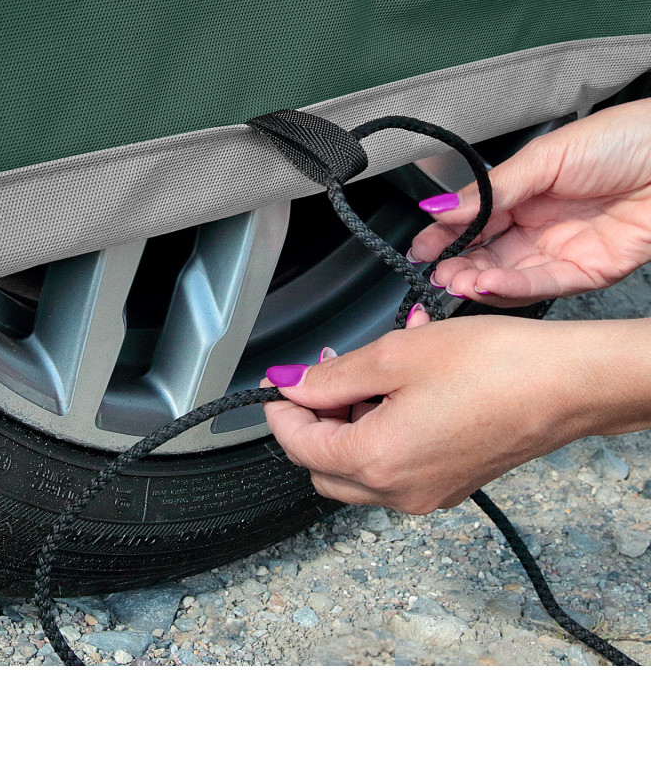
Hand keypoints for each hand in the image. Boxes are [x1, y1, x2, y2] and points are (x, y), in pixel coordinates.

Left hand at [261, 313, 650, 513]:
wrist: (567, 385)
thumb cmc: (494, 367)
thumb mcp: (395, 356)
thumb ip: (333, 375)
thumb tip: (291, 385)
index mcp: (377, 461)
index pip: (299, 446)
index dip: (281, 411)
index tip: (281, 382)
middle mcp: (399, 491)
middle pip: (324, 468)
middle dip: (315, 420)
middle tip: (325, 374)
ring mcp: (427, 493)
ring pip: (360, 468)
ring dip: (352, 420)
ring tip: (375, 367)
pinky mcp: (450, 484)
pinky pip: (397, 464)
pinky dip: (386, 429)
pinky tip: (405, 385)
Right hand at [409, 97, 650, 305]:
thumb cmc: (625, 139)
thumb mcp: (546, 157)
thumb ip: (493, 190)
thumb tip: (441, 206)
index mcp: (526, 193)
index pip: (476, 222)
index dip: (446, 236)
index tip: (419, 248)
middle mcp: (541, 226)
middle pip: (488, 255)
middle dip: (459, 265)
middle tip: (435, 270)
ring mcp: (563, 251)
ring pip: (511, 276)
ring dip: (480, 281)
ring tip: (456, 280)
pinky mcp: (589, 272)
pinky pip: (545, 286)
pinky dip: (514, 288)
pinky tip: (488, 283)